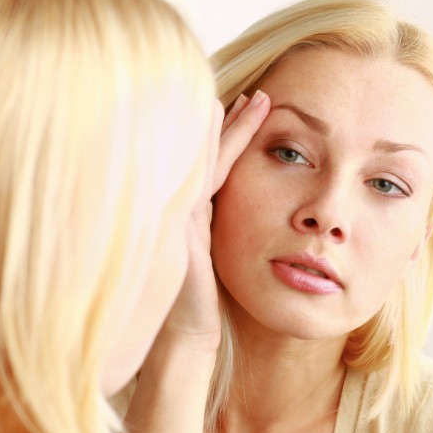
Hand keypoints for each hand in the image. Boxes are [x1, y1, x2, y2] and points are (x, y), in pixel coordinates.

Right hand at [162, 91, 270, 350]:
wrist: (182, 336)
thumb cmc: (197, 307)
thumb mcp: (210, 264)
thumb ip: (211, 239)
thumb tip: (224, 230)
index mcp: (191, 219)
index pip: (212, 169)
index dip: (230, 142)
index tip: (248, 115)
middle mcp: (182, 210)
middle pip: (206, 156)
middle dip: (230, 126)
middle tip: (255, 96)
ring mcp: (178, 214)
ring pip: (204, 160)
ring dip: (227, 130)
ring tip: (249, 100)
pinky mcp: (181, 224)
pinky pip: (203, 178)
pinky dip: (216, 151)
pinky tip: (225, 128)